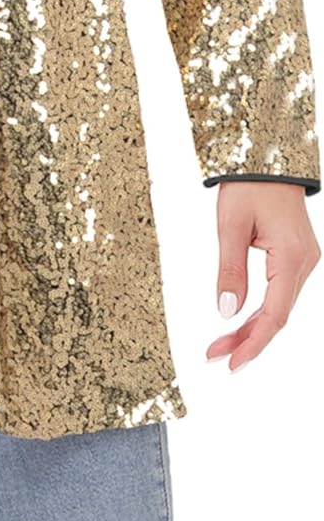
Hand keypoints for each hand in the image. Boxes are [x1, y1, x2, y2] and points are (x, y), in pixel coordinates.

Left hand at [206, 182, 320, 371]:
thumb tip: (227, 312)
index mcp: (291, 257)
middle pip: (278, 315)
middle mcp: (305, 263)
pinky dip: (262, 309)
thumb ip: (230, 270)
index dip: (253, 342)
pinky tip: (242, 321)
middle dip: (247, 339)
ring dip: (253, 326)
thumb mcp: (230, 226)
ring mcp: (304, 260)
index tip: (231, 362)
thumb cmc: (249, 185)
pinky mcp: (298, 256)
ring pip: (280, 306)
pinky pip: (281, 292)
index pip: (274, 314)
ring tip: (222, 344)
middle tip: (215, 355)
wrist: (269, 158)